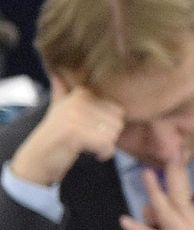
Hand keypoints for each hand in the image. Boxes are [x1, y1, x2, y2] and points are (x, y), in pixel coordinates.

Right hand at [9, 73, 123, 185]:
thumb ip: (61, 90)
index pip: (118, 110)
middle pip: (118, 122)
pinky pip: (105, 143)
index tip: (97, 132)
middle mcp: (78, 101)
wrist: (39, 157)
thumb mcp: (59, 108)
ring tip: (95, 148)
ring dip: (108, 146)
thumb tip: (55, 71)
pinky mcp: (74, 132)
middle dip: (111, 137)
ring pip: (113, 133)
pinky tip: (96, 155)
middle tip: (97, 143)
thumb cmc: (55, 133)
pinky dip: (105, 153)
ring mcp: (74, 115)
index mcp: (81, 94)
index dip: (112, 125)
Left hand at [119, 159, 193, 229]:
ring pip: (168, 212)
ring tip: (146, 175)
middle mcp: (192, 228)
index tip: (176, 153)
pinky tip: (126, 221)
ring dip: (156, 193)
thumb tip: (148, 211)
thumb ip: (168, 227)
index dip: (179, 174)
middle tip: (170, 151)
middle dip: (174, 174)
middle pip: (181, 196)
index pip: (186, 194)